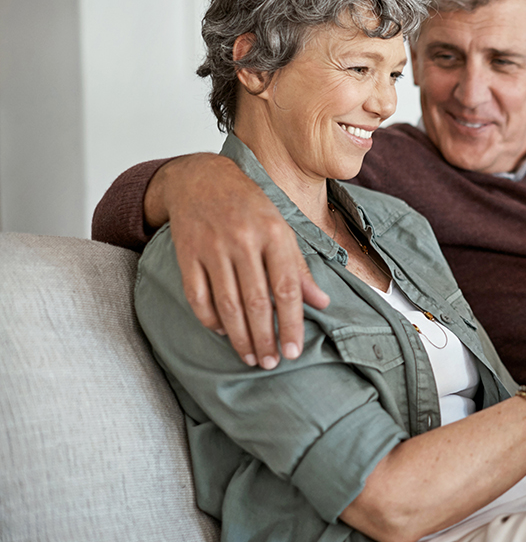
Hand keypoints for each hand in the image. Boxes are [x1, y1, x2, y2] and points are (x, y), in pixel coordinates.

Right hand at [150, 154, 329, 368]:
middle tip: (270, 363)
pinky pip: (198, 297)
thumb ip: (299, 267)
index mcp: (274, 233)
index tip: (293, 352)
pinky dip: (210, 320)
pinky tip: (223, 332)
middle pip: (256, 302)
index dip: (291, 323)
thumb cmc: (250, 206)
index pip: (286, 288)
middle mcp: (244, 240)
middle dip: (264, 338)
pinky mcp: (187, 254)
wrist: (200, 178)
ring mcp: (212, 247)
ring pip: (227, 304)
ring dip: (239, 337)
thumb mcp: (281, 229)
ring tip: (250, 357)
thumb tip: (321, 302)